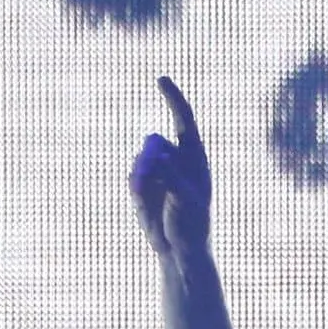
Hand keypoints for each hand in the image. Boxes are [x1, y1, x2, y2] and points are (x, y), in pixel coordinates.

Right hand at [130, 76, 210, 257]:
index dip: (173, 98)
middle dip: (151, 160)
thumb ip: (171, 175)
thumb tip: (156, 156)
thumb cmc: (192, 224)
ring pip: (140, 159)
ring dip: (143, 179)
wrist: (179, 249)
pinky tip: (147, 206)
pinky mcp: (143, 183)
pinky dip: (136, 189)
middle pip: (154, 142)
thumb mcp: (186, 200)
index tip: (160, 79)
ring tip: (158, 202)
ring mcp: (157, 170)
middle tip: (161, 184)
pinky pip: (132, 176)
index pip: (184, 120)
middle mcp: (175, 158)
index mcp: (195, 157)